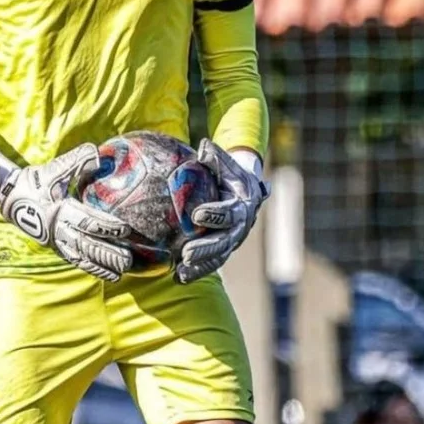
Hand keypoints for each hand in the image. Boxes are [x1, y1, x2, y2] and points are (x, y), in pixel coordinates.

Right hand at [0, 144, 131, 280]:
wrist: (10, 197)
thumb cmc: (36, 181)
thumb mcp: (54, 168)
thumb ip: (77, 161)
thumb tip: (99, 155)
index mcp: (59, 210)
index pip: (87, 220)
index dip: (106, 226)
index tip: (125, 229)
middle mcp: (57, 229)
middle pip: (86, 245)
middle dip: (107, 253)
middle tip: (127, 260)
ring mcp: (56, 240)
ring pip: (81, 257)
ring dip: (102, 265)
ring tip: (121, 272)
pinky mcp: (55, 246)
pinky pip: (76, 260)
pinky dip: (92, 268)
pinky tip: (108, 275)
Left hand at [175, 139, 268, 283]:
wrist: (246, 190)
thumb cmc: (229, 173)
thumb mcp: (225, 163)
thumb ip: (215, 157)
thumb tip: (204, 145)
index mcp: (242, 204)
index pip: (229, 212)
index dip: (215, 214)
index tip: (196, 215)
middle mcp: (240, 226)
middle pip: (224, 241)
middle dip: (206, 248)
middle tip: (186, 253)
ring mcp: (233, 240)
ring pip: (218, 257)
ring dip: (200, 266)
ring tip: (180, 272)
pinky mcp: (224, 249)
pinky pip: (211, 263)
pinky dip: (196, 272)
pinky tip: (178, 278)